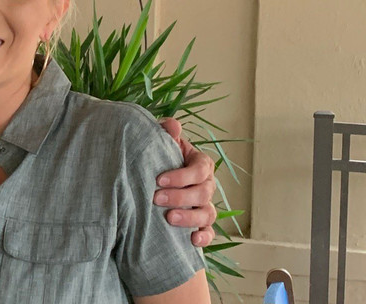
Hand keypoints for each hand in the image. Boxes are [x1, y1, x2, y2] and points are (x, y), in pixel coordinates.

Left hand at [155, 117, 216, 247]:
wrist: (156, 178)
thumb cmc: (161, 156)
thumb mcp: (163, 142)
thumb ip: (167, 131)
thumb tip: (173, 125)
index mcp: (201, 164)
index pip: (199, 170)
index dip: (181, 176)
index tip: (159, 179)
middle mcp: (207, 185)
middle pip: (203, 193)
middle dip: (181, 197)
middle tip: (157, 198)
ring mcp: (206, 205)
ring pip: (207, 214)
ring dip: (190, 218)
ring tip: (169, 218)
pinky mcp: (202, 224)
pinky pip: (209, 232)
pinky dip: (204, 237)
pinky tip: (192, 240)